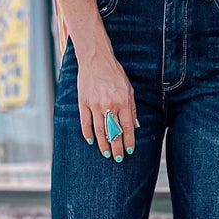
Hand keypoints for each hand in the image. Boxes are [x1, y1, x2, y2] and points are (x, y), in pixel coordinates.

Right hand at [75, 35, 137, 161]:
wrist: (96, 59)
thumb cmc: (114, 74)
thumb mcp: (129, 89)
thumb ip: (132, 108)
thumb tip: (135, 126)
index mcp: (123, 101)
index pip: (127, 127)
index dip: (129, 141)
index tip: (130, 150)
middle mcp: (109, 105)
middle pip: (113, 132)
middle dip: (116, 148)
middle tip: (118, 158)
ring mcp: (95, 105)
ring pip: (99, 131)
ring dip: (103, 144)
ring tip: (106, 154)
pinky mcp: (83, 103)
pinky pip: (85, 123)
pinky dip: (88, 134)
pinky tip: (91, 142)